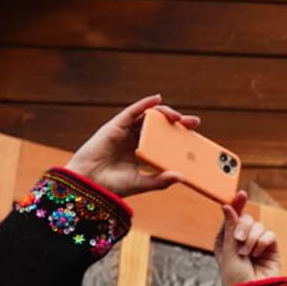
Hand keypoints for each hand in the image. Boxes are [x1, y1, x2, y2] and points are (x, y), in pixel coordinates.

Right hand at [63, 94, 199, 197]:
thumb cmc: (112, 186)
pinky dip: (144, 104)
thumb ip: (160, 180)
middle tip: (193, 122)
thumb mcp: (142, 183)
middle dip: (177, 122)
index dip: (179, 136)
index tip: (197, 137)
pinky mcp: (115, 126)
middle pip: (159, 126)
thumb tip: (182, 176)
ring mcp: (125, 132)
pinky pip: (132, 111)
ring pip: (147, 117)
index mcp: (142, 154)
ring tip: (178, 117)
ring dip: (164, 113)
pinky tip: (157, 99)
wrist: (89, 185)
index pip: (164, 141)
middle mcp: (134, 140)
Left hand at [215, 194, 279, 284]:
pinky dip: (263, 242)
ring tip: (248, 254)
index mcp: (226, 239)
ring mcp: (257, 244)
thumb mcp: (228, 251)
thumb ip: (230, 227)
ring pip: (258, 226)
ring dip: (252, 239)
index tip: (241, 194)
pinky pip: (269, 235)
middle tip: (239, 240)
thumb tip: (227, 206)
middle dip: (243, 227)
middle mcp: (241, 239)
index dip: (236, 204)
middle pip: (246, 218)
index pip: (231, 216)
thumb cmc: (235, 278)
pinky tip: (259, 254)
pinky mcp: (271, 249)